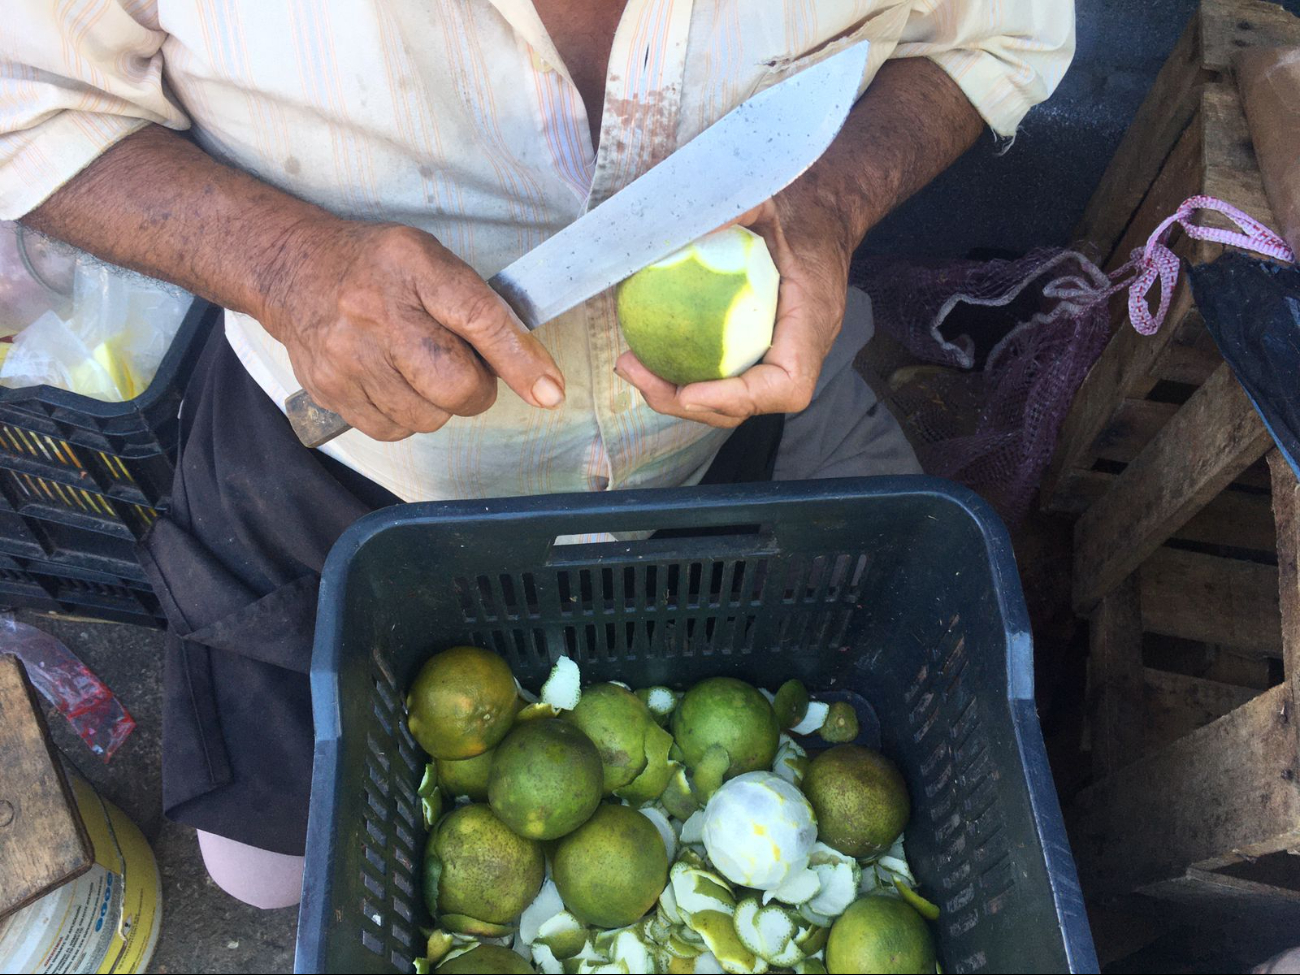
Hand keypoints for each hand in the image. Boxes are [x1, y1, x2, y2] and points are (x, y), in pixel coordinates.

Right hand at [260, 220, 564, 440]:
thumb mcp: (434, 263)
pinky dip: (406, 415)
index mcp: (414, 267)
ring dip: (438, 404)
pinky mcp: (331, 391)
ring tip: (419, 369)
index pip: (478, 319)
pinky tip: (393, 383)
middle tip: (461, 367)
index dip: (520, 360)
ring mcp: (348, 357)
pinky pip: (394, 430)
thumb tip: (538, 376)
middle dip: (475, 388)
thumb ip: (485, 310)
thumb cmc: (378, 268)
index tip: (550, 392)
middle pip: (456, 386)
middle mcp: (376, 312)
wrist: (293, 271)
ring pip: (429, 417)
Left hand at [614, 183, 855, 427]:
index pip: (785, 384)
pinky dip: (684, 372)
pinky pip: (721, 375)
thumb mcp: (772, 201)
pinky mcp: (755, 351)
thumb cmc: (804, 211)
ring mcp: (776, 357)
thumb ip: (737, 208)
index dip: (738, 397)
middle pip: (744, 405)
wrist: (826, 215)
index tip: (688, 389)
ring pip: (728, 399)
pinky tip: (643, 350)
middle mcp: (796, 351)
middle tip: (634, 370)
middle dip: (686, 402)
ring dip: (675, 394)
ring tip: (630, 364)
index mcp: (811, 324)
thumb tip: (679, 221)